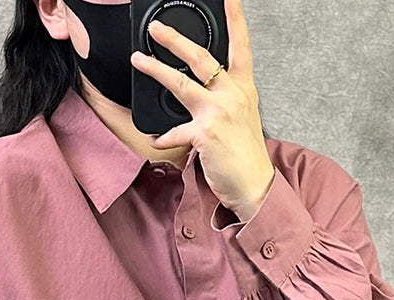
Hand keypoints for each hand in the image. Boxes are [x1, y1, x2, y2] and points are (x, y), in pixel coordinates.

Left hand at [130, 0, 275, 221]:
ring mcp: (218, 112)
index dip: (236, 19)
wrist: (255, 186)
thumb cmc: (247, 156)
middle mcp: (232, 95)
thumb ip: (225, 100)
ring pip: (180, 84)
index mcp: (243, 89)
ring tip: (139, 60)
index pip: (241, 46)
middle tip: (156, 29)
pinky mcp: (204, 133)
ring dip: (156, 70)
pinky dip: (163, 137)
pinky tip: (155, 140)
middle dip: (175, 39)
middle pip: (200, 57)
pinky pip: (175, 131)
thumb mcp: (243, 118)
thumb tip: (199, 93)